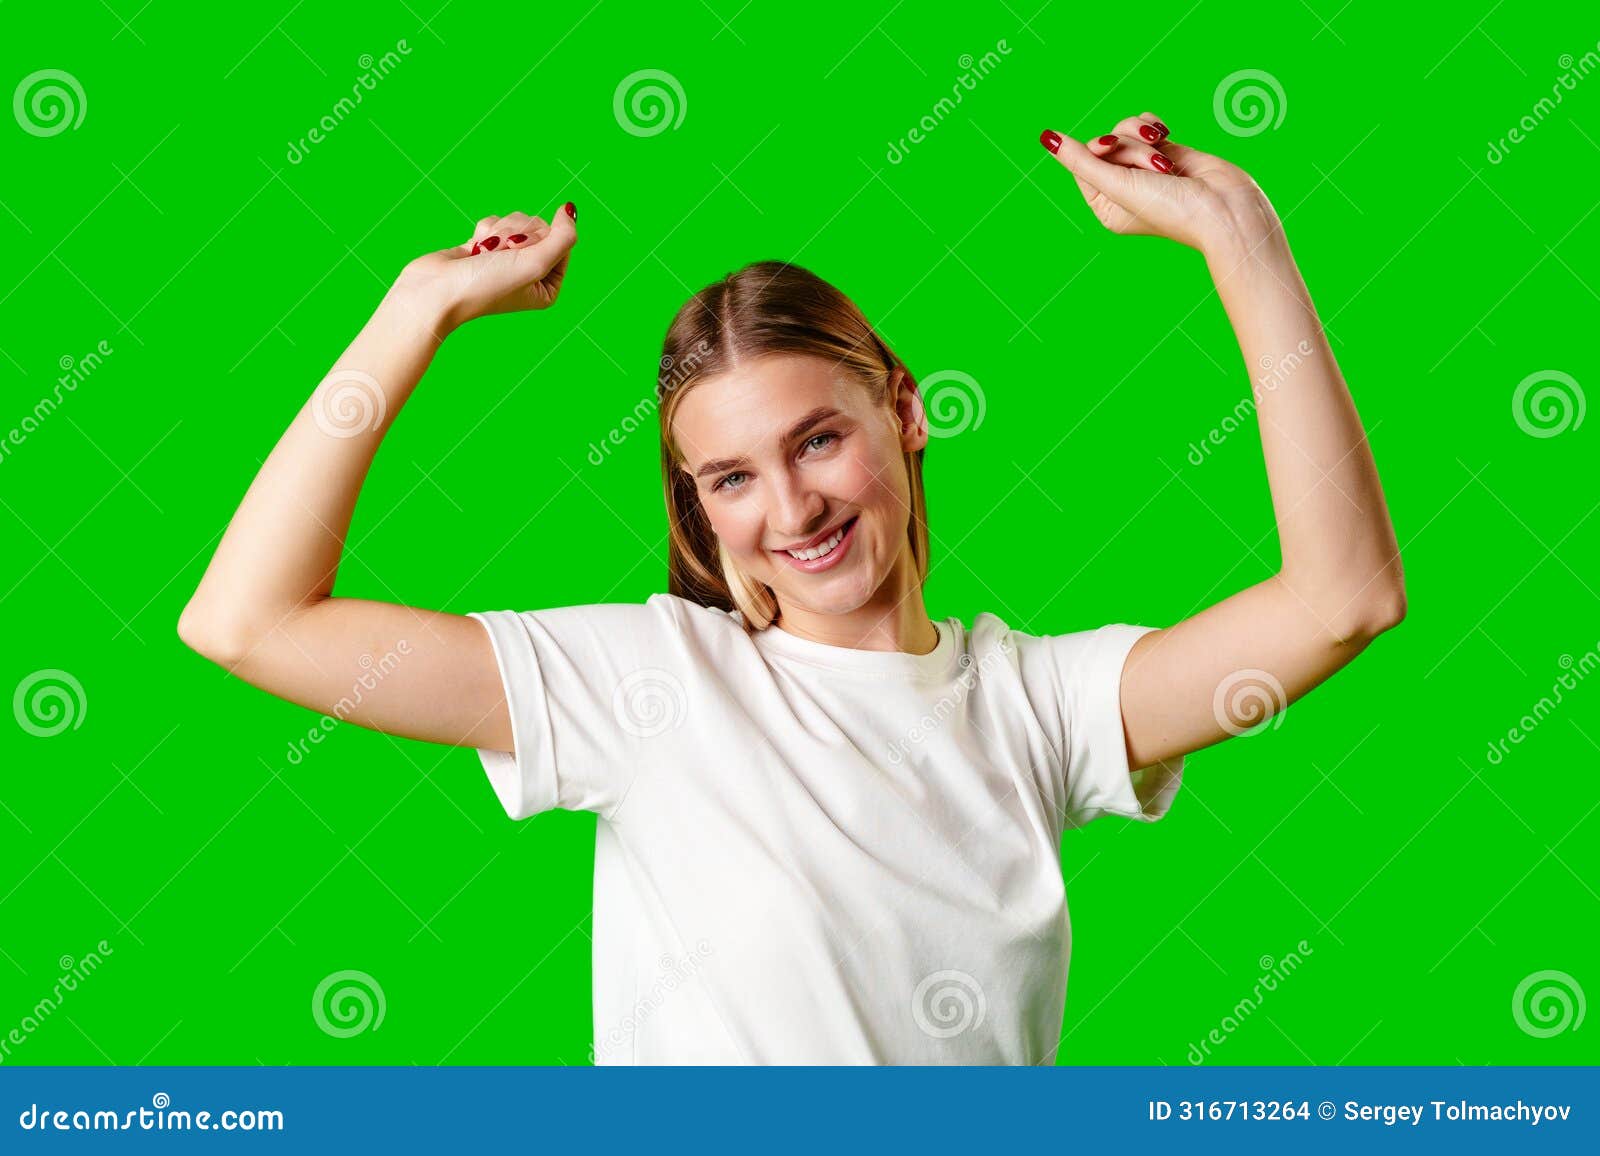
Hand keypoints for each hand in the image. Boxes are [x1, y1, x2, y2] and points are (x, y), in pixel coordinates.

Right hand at [393, 203, 577, 333]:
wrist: (438, 290)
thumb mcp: (536, 263)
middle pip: (539, 228)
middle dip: (517, 236)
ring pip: (517, 221)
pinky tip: (474, 249)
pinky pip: (496, 221)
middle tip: (500, 256)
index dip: (541, 241)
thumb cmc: (486, 284)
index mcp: (548, 286)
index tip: (522, 256)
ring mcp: (508, 259)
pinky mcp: (487, 246)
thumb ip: (563, 237)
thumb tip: (570, 209)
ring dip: (500, 233)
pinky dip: (484, 230)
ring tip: (485, 254)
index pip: (562, 242)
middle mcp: (530, 273)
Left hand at [1040, 114, 1281, 255]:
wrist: (1225, 209)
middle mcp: (1122, 189)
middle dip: (1128, 146)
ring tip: (1168, 165)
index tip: (1108, 149)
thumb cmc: (1171, 208)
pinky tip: (1167, 136)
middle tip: (1153, 168)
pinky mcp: (1166, 152)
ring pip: (1126, 130)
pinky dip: (1153, 126)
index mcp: (1105, 206)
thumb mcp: (1117, 184)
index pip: (1081, 163)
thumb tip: (1046, 137)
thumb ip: (1080, 160)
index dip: (1095, 149)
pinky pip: (1145, 125)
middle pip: (1106, 143)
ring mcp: (1145, 170)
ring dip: (1144, 140)